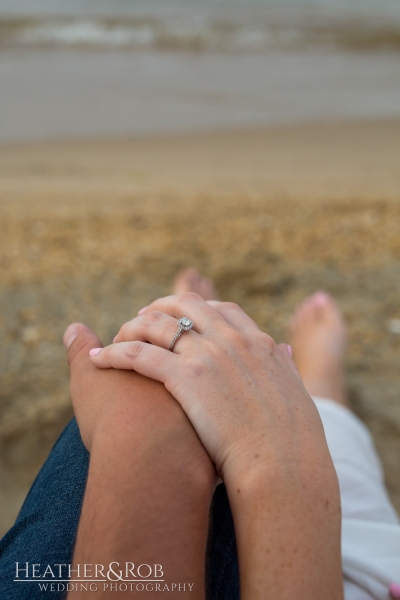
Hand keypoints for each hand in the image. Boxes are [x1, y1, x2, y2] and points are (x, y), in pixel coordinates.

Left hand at [89, 293, 333, 484]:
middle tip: (142, 318)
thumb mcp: (296, 390)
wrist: (283, 466)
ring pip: (157, 324)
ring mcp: (208, 356)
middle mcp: (231, 340)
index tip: (181, 317)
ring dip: (131, 327)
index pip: (221, 309)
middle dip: (160, 307)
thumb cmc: (292, 440)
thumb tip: (286, 351)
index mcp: (258, 342)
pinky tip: (99, 360)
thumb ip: (286, 365)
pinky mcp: (186, 377)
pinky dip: (114, 353)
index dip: (196, 309)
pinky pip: (139, 354)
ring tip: (116, 338)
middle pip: (185, 306)